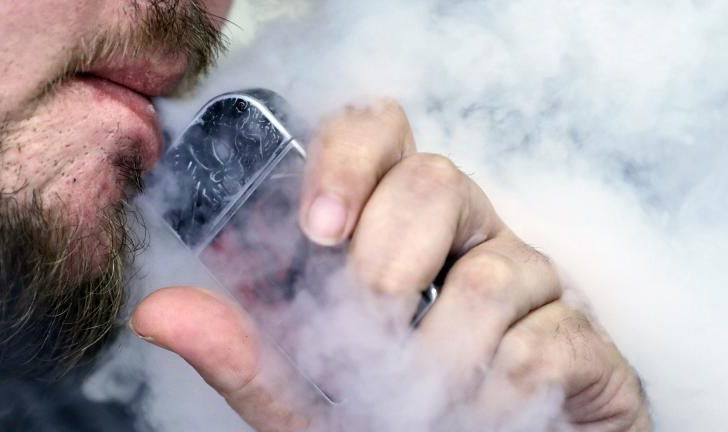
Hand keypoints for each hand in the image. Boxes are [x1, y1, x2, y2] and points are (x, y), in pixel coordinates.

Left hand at [130, 101, 651, 430]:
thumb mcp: (304, 394)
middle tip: (369, 327)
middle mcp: (470, 237)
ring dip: (442, 355)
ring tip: (424, 401)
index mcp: (401, 227)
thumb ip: (244, 354)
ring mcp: (533, 283)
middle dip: (388, 264)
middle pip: (439, 182)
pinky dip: (499, 393)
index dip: (350, 156)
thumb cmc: (392, 423)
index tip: (316, 229)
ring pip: (495, 272)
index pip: (383, 134)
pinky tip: (483, 417)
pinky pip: (547, 340)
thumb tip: (158, 313)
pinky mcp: (582, 339)